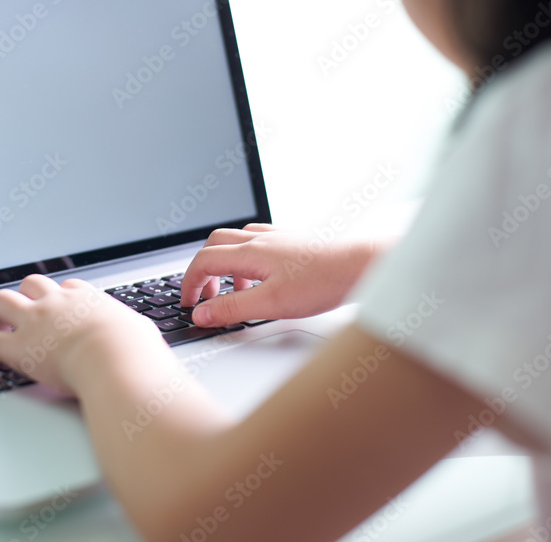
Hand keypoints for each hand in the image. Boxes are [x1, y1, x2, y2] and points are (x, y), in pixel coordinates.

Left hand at [0, 274, 167, 395]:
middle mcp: (58, 303)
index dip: (60, 298)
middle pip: (31, 284)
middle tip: (21, 314)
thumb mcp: (141, 333)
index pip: (68, 288)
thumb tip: (141, 340)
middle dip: (24, 296)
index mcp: (88, 299)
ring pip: (2, 301)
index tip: (58, 308)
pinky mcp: (18, 347)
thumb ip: (134, 333)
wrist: (116, 361)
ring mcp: (35, 322)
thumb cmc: (134, 351)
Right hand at [181, 224, 390, 326]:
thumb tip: (202, 313)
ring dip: (225, 265)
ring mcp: (278, 237)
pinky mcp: (294, 241)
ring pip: (236, 241)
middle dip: (202, 270)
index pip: (203, 261)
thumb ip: (233, 308)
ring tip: (235, 292)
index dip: (189, 284)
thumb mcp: (271, 304)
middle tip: (206, 296)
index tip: (189, 303)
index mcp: (250, 252)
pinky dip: (248, 259)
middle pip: (214, 245)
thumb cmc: (324, 281)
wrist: (361, 266)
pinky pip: (259, 242)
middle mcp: (261, 238)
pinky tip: (262, 276)